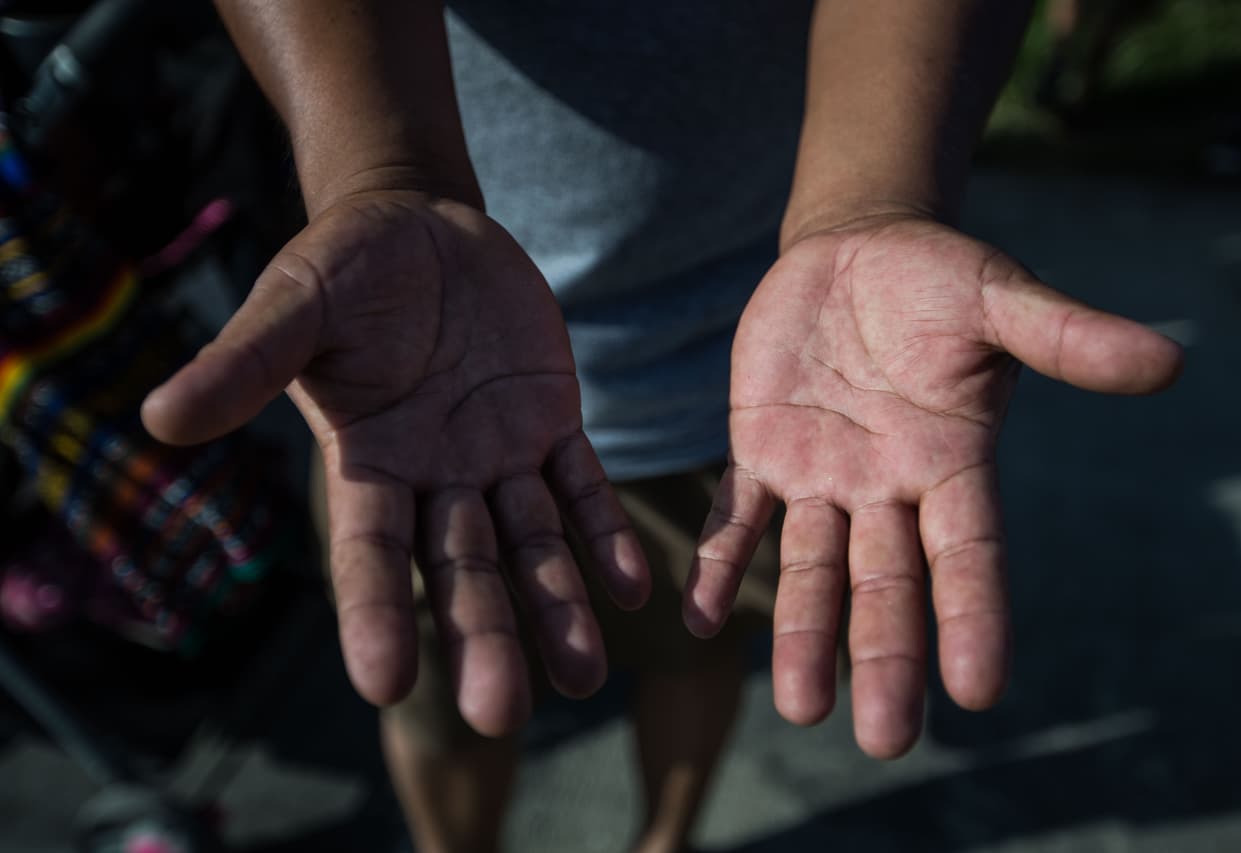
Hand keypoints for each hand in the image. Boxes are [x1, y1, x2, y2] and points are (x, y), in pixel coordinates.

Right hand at [142, 190, 649, 734]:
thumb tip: (159, 421)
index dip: (376, 614)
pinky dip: (605, 532)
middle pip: (460, 568)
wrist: (422, 225)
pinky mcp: (551, 424)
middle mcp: (433, 478)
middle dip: (481, 636)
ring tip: (585, 676)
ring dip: (558, 608)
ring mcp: (497, 457)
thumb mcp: (295, 303)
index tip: (385, 684)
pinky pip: (583, 488)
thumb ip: (246, 361)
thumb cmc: (344, 264)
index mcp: (365, 463)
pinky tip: (636, 584)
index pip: (369, 554)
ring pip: (531, 545)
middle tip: (499, 713)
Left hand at [684, 213, 1180, 757]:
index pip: (967, 553)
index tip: (978, 689)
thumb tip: (1171, 361)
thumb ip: (1067, 336)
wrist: (856, 252)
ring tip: (799, 709)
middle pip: (888, 584)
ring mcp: (821, 473)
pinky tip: (701, 615)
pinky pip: (736, 516)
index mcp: (952, 460)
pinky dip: (720, 561)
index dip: (972, 616)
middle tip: (883, 739)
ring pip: (813, 568)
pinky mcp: (761, 450)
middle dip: (885, 656)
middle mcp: (888, 485)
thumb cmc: (939, 278)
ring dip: (803, 634)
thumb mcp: (1000, 299)